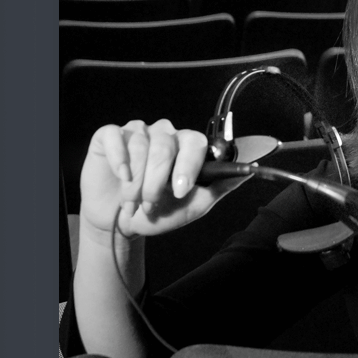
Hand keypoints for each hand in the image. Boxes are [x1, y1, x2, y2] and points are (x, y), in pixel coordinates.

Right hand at [77, 120, 249, 242]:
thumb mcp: (195, 205)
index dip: (187, 165)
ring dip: (135, 181)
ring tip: (132, 201)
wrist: (122, 224)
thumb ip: (219, 186)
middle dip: (157, 181)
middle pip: (165, 146)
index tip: (180, 191)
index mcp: (187, 147)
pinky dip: (118, 158)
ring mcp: (137, 133)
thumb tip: (248, 172)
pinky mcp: (110, 137)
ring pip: (140, 145)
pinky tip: (120, 176)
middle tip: (151, 203)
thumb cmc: (160, 213)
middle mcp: (164, 135)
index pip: (195, 143)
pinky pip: (113, 136)